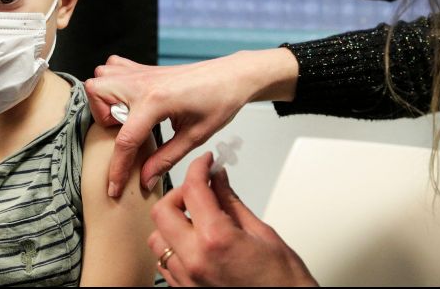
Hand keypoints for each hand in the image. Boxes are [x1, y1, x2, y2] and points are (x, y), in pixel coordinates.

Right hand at [84, 49, 297, 196]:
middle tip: (122, 132)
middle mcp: (144, 83)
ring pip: (100, 78)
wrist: (234, 76)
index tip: (114, 186)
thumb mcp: (195, 136)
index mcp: (156, 101)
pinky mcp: (146, 69)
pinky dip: (113, 82)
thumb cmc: (221, 100)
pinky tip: (128, 99)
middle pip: (97, 94)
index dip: (117, 169)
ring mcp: (143, 72)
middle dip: (102, 118)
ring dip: (104, 99)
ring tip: (124, 115)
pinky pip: (114, 67)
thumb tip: (145, 178)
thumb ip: (166, 158)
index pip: (125, 140)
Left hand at [147, 152, 317, 286]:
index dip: (198, 168)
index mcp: (215, 240)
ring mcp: (186, 279)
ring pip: (157, 238)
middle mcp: (194, 261)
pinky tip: (192, 242)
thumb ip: (232, 202)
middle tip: (199, 190)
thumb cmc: (282, 282)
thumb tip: (218, 179)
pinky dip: (173, 247)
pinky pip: (164, 263)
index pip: (192, 189)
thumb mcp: (262, 232)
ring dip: (172, 222)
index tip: (205, 163)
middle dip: (179, 193)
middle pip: (163, 211)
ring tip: (196, 218)